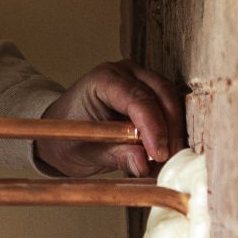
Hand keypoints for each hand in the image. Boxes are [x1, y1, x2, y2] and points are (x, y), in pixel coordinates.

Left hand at [36, 61, 185, 178]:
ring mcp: (140, 78)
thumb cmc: (70, 138)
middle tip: (168, 160)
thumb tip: (143, 164)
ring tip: (168, 159)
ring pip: (172, 99)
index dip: (153, 127)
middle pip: (162, 94)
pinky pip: (171, 107)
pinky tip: (167, 151)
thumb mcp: (87, 152)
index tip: (158, 154)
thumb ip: (116, 156)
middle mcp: (125, 72)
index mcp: (103, 80)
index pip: (137, 99)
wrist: (63, 132)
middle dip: (169, 129)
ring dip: (174, 130)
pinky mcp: (151, 91)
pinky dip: (172, 129)